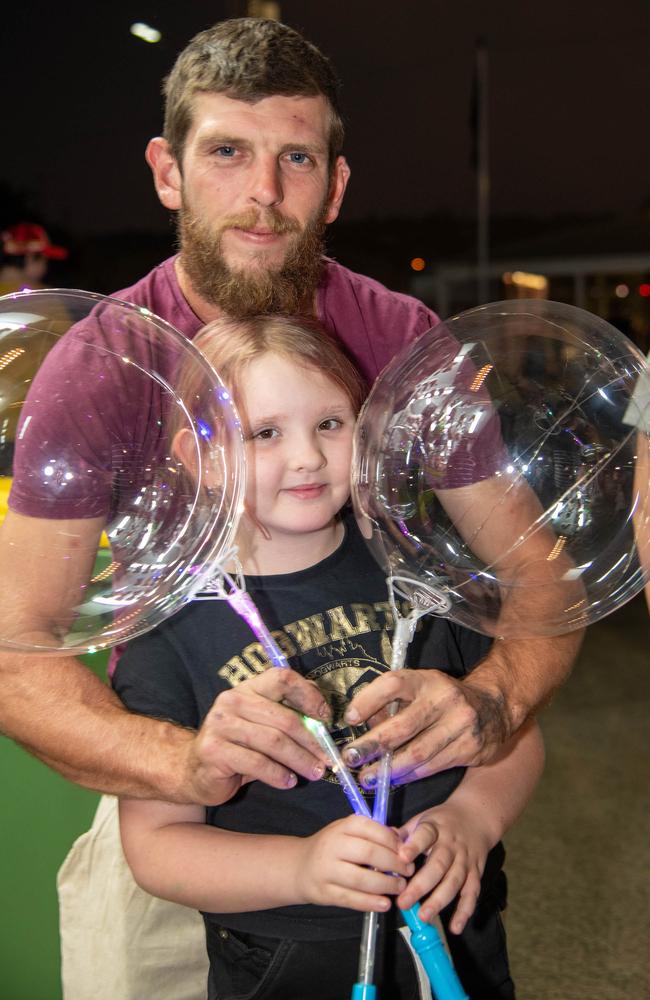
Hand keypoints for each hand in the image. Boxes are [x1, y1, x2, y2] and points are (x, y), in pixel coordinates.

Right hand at [186, 668, 332, 803]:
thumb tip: (323, 713)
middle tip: (327, 758)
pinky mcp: (214, 751)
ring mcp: (220, 725)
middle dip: (311, 741)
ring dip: (299, 760)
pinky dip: (278, 774)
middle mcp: (232, 701)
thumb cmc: (236, 747)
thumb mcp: (260, 725)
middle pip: (284, 717)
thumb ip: (286, 714)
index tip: (325, 717)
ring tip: (313, 772)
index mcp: (247, 688)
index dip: (308, 695)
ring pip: (273, 742)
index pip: (282, 678)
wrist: (192, 770)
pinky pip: (257, 763)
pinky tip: (288, 782)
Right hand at [296, 815, 414, 911]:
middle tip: (408, 871)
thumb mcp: (348, 832)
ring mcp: (327, 870)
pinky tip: (385, 903)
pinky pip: (351, 899)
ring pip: (361, 879)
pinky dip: (371, 903)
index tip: (407, 851)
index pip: (371, 829)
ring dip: (386, 885)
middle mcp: (333, 845)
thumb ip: (373, 834)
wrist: (299, 867)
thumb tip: (401, 839)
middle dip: (394, 864)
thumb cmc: (332, 847)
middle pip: (369, 854)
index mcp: (342, 826)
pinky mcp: (324, 893)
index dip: (393, 841)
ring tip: (400, 887)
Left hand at [341, 669, 509, 786]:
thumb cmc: (444, 699)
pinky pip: (431, 767)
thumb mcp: (421, 689)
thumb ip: (393, 704)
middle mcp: (445, 699)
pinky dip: (409, 775)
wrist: (494, 708)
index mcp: (428, 680)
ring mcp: (460, 725)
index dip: (369, 699)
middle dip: (373, 745)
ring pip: (417, 753)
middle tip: (350, 758)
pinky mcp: (469, 749)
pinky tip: (393, 779)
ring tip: (366, 777)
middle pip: (403, 725)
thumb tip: (364, 725)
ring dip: (388, 769)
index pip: (394, 684)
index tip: (350, 718)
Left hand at [395, 803, 490, 933]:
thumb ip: (403, 834)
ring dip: (439, 901)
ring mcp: (465, 860)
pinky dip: (464, 912)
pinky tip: (455, 927)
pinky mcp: (476, 873)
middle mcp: (451, 845)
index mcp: (435, 828)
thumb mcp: (422, 819)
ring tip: (423, 916)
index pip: (425, 835)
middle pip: (438, 865)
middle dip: (421, 885)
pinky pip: (471, 894)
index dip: (414, 846)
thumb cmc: (442, 821)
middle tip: (404, 902)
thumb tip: (380, 846)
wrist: (476, 816)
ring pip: (454, 881)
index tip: (402, 858)